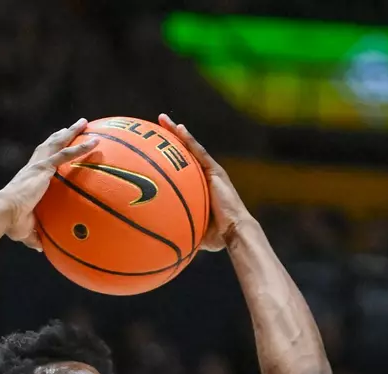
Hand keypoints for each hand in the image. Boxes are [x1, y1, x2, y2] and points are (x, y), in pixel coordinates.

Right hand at [0, 119, 100, 250]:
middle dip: (62, 134)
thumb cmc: (11, 223)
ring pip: (58, 143)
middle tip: (74, 126)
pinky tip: (94, 142)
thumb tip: (42, 248)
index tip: (59, 144)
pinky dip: (81, 147)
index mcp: (29, 178)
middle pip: (50, 145)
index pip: (41, 160)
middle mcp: (33, 167)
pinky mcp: (43, 168)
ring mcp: (39, 166)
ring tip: (84, 122)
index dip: (50, 150)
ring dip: (72, 132)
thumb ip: (35, 236)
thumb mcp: (26, 230)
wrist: (3, 213)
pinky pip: (66, 154)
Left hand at [158, 113, 253, 250]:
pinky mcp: (215, 170)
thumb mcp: (193, 230)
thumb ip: (179, 229)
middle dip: (170, 139)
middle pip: (184, 153)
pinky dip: (188, 139)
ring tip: (162, 119)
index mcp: (200, 187)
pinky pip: (198, 152)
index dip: (169, 158)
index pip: (182, 168)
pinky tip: (178, 128)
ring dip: (176, 132)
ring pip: (190, 147)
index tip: (154, 150)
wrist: (234, 231)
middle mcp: (205, 176)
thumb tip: (162, 239)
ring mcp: (210, 171)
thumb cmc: (217, 236)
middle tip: (153, 128)